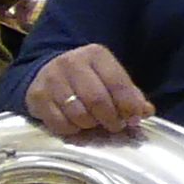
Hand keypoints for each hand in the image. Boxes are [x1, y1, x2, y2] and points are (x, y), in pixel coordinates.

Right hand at [24, 42, 152, 140]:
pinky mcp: (37, 95)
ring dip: (90, 124)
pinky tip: (75, 124)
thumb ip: (130, 95)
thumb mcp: (110, 79)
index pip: (118, 83)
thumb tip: (145, 111)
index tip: (134, 119)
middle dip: (110, 118)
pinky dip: (71, 129)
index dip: (129, 106)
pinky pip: (59, 123)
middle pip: (97, 100)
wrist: (48, 71)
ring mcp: (51, 78)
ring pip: (78, 113)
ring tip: (93, 123)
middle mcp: (71, 62)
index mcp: (95, 55)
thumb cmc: (88, 79)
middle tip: (115, 126)